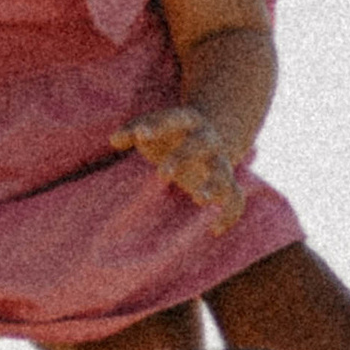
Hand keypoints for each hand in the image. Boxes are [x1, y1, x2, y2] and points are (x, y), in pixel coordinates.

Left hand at [112, 105, 246, 224]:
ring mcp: (220, 162)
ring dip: (214, 185)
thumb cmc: (171, 135)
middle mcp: (208, 140)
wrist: (213, 136)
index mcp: (188, 121)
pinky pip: (236, 198)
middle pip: (201, 144)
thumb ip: (134, 131)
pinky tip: (214, 230)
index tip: (140, 136)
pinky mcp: (228, 184)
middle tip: (162, 174)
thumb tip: (114, 140)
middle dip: (183, 156)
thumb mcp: (153, 129)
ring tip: (199, 200)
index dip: (157, 126)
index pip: (174, 118)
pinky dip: (229, 214)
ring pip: (223, 172)